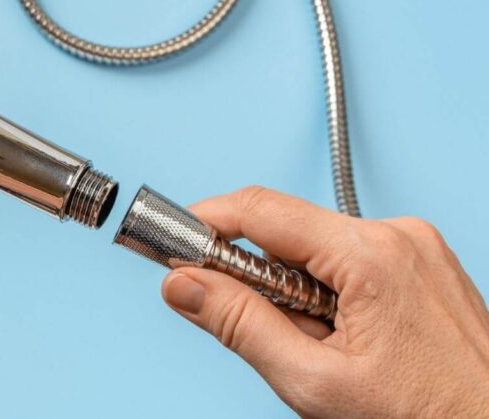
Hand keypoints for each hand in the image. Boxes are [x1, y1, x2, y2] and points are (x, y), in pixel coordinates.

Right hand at [161, 186, 488, 416]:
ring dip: (291, 288)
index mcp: (371, 254)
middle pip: (286, 228)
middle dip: (250, 270)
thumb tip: (182, 284)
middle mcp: (398, 235)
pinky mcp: (422, 263)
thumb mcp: (316, 383)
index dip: (204, 222)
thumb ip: (239, 326)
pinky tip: (340, 337)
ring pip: (316, 246)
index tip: (171, 244)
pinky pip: (350, 258)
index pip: (260, 209)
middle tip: (230, 315)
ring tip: (312, 346)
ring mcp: (416, 247)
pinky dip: (326, 291)